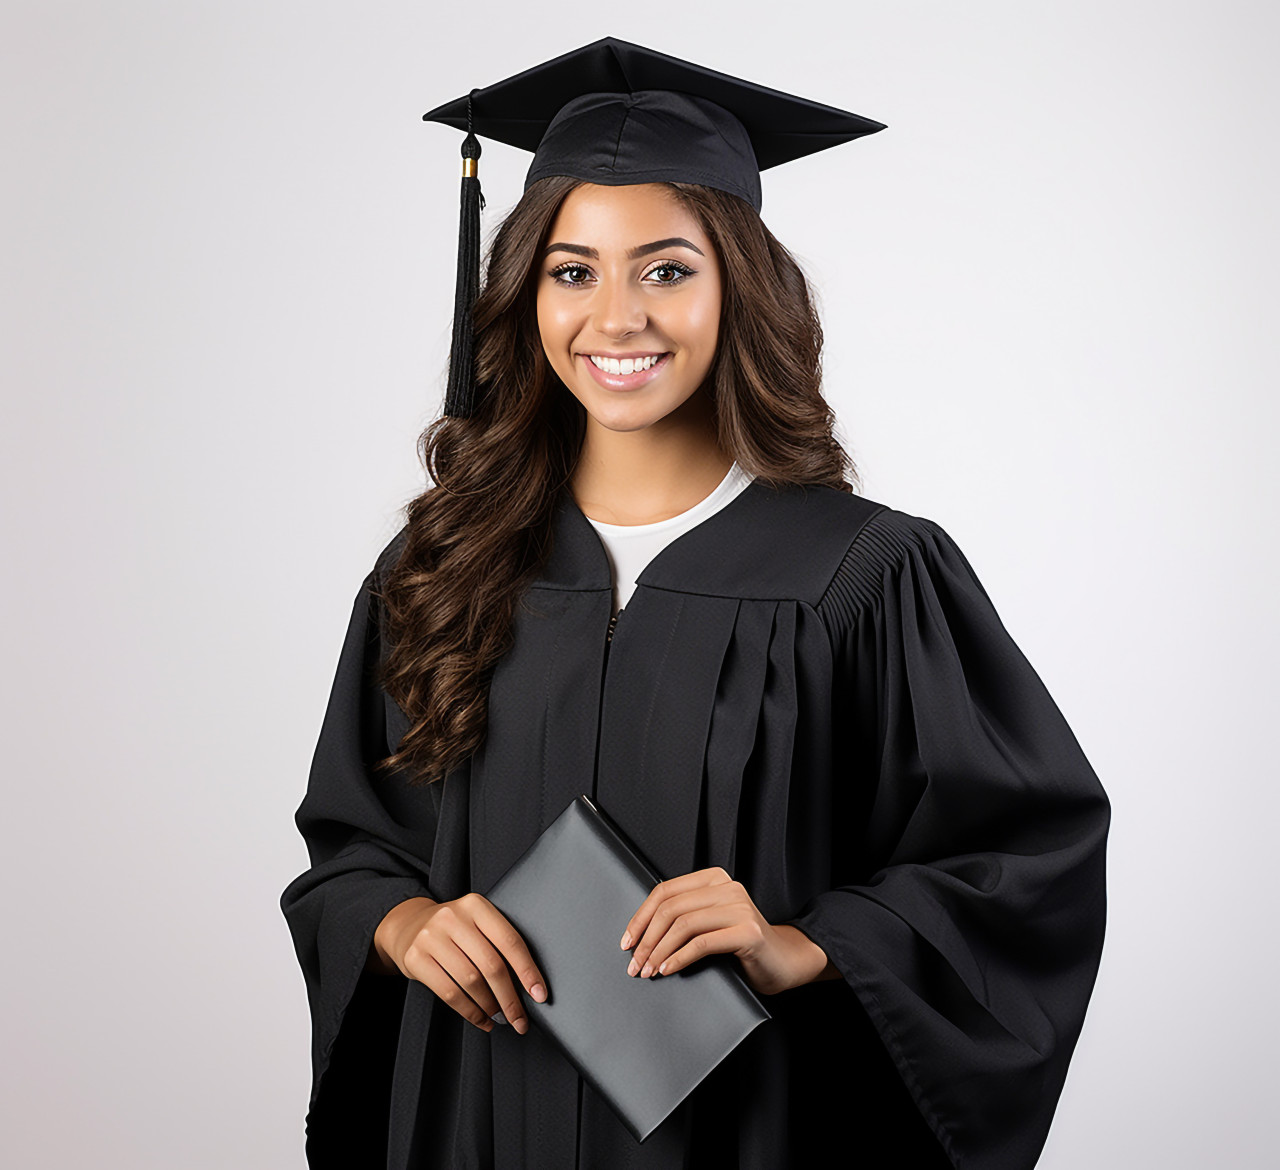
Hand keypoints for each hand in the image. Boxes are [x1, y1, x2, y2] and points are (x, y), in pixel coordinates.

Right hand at [373, 893, 549, 1034]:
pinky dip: (470, 1012)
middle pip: (491, 965)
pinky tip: (481, 1019)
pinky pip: (449, 993)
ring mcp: (431, 937)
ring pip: (471, 981)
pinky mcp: (415, 958)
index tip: (540, 994)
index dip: (527, 971)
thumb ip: (497, 942)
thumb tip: (529, 984)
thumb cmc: (454, 930)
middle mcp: (453, 917)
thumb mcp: (475, 922)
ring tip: (500, 1018)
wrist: (408, 926)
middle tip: (520, 1019)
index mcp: (476, 905)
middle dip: (510, 998)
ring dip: (490, 1007)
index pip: (509, 941)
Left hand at [618, 867, 833, 995]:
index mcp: (713, 879)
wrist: (785, 961)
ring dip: (659, 951)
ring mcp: (740, 907)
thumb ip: (685, 917)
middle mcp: (727, 887)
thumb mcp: (710, 924)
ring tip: (649, 971)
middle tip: (635, 964)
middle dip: (646, 939)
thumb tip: (639, 935)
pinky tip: (668, 970)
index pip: (665, 891)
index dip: (640, 917)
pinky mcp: (748, 931)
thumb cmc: (741, 945)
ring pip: (684, 924)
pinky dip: (679, 958)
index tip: (627, 942)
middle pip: (671, 908)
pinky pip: (702, 943)